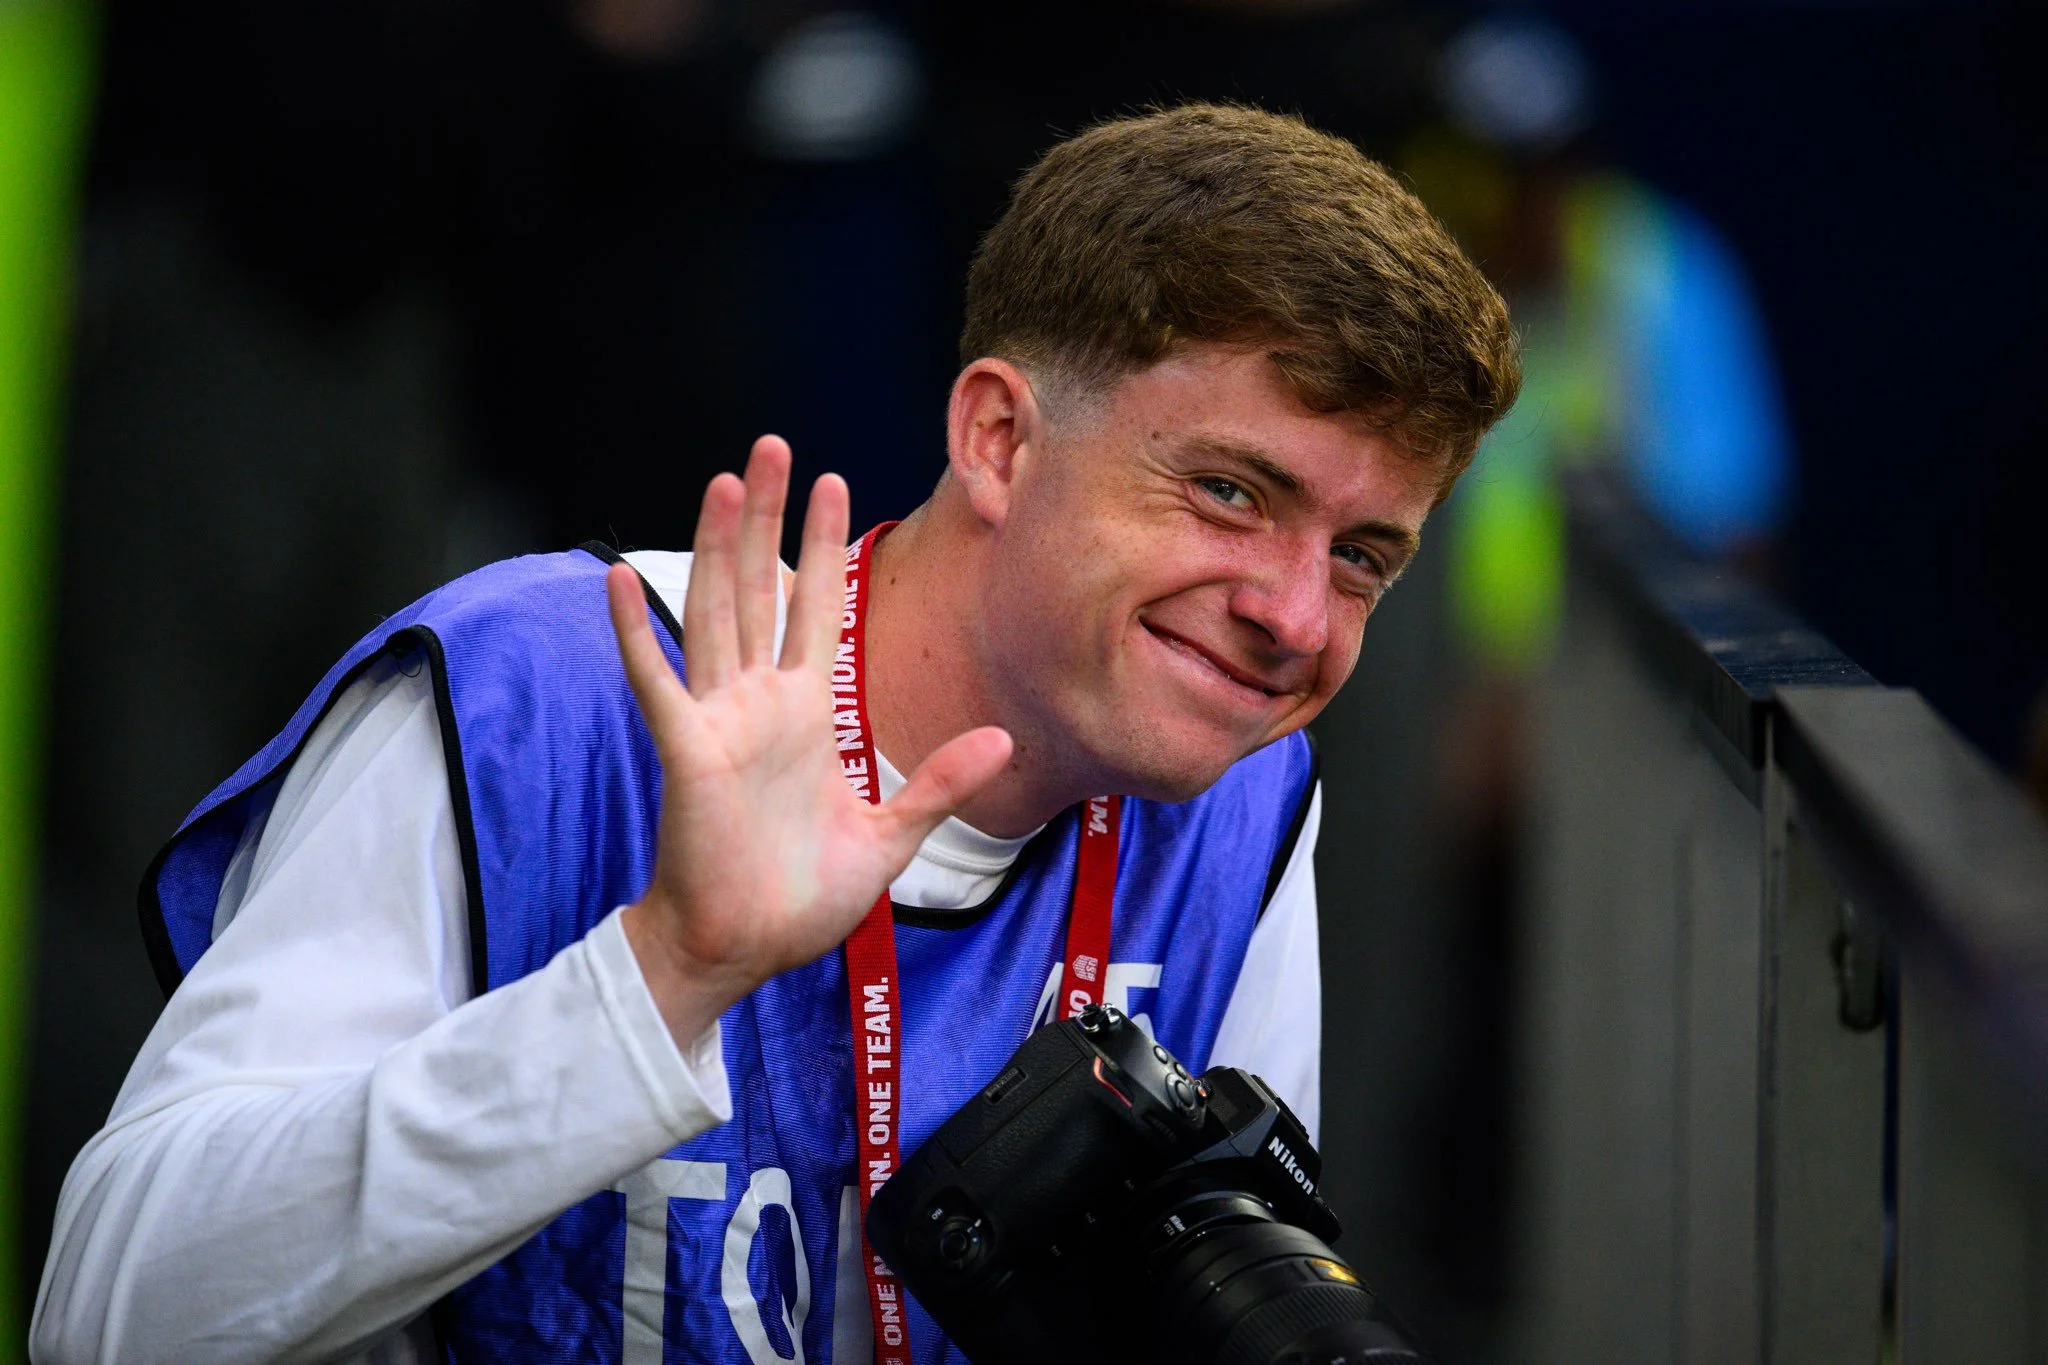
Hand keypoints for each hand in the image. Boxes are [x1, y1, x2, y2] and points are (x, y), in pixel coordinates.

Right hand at [610, 436, 1013, 1044]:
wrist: (745, 949)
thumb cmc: (801, 896)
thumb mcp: (890, 833)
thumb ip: (939, 783)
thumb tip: (1003, 739)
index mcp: (803, 714)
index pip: (816, 609)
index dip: (822, 546)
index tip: (832, 481)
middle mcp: (758, 704)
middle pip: (760, 588)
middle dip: (766, 518)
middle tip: (772, 445)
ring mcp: (718, 720)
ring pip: (715, 612)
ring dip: (715, 546)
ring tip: (723, 480)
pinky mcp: (685, 751)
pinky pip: (655, 681)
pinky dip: (636, 633)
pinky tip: (620, 581)